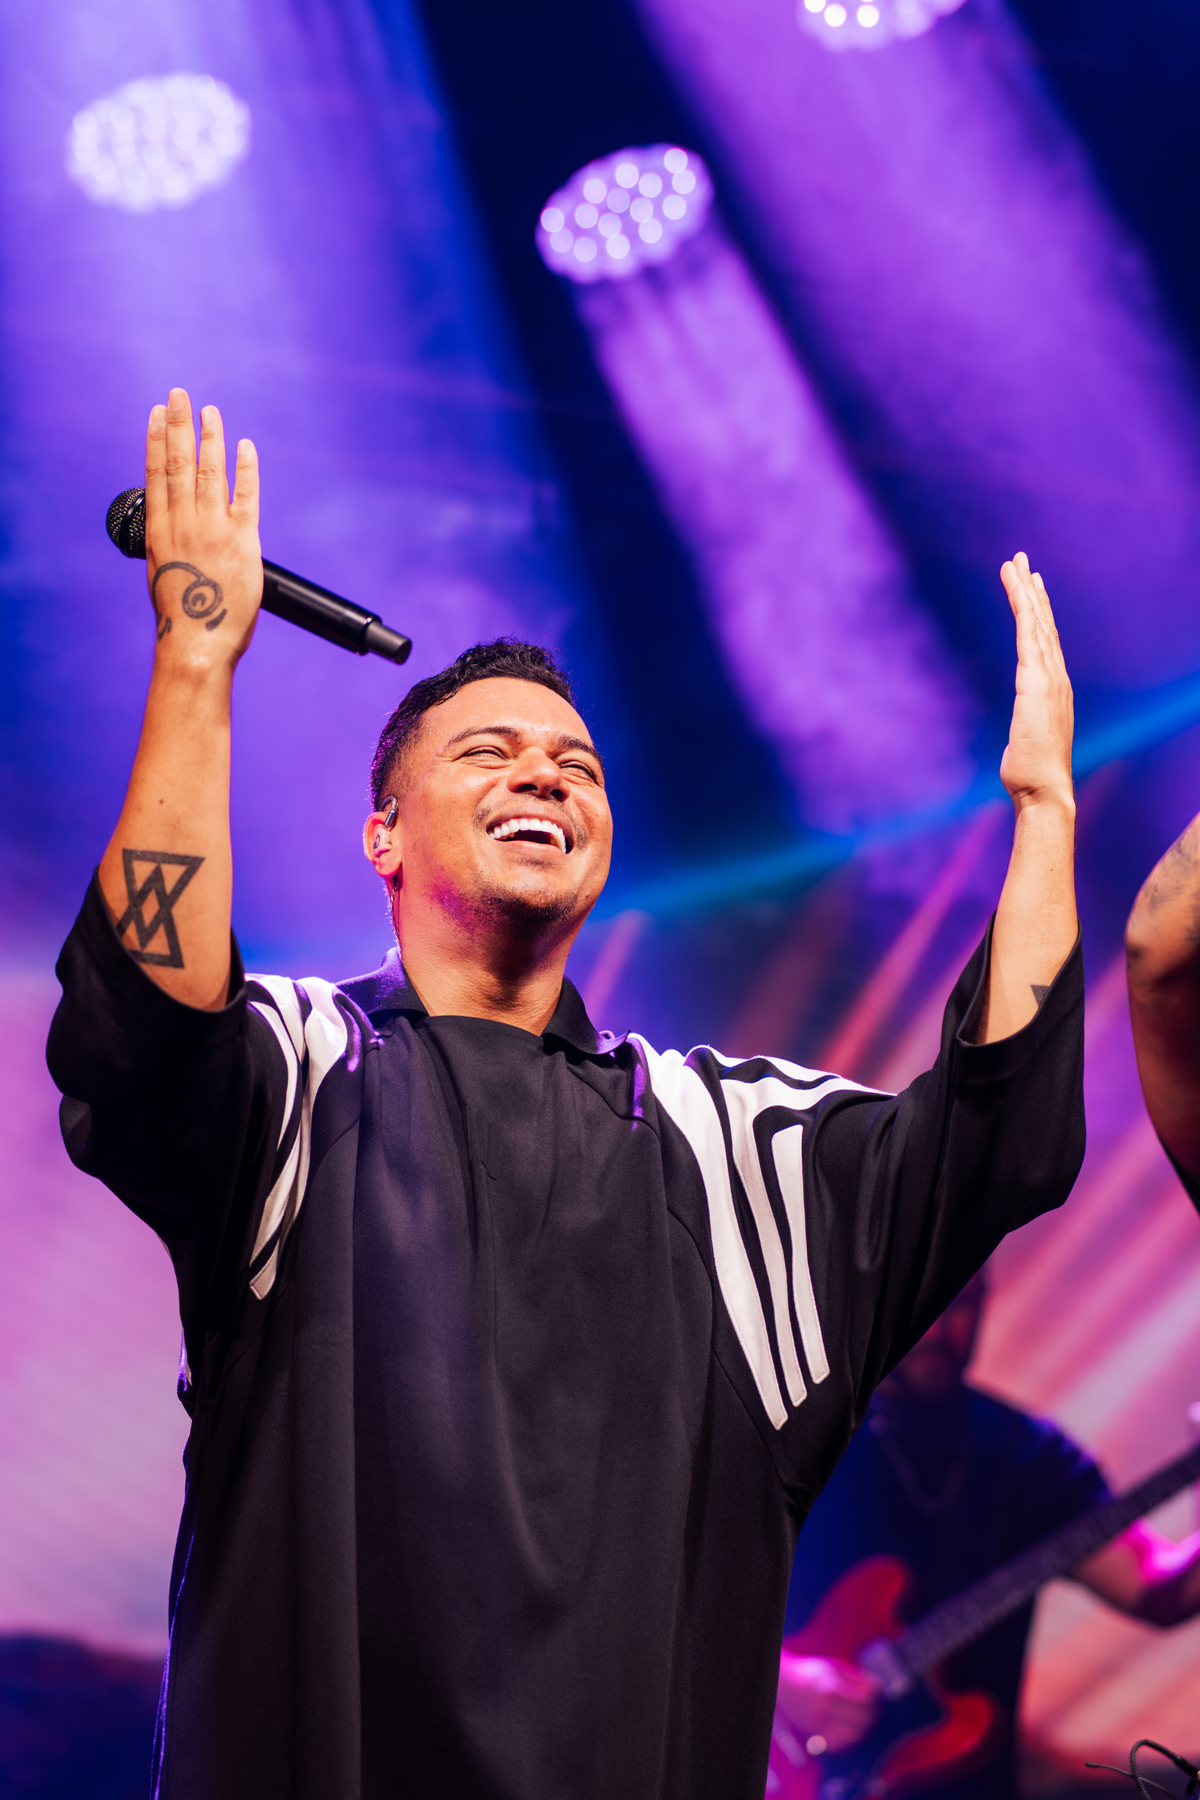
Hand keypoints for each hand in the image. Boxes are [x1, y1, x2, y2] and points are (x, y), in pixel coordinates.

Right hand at [145, 388, 261, 667]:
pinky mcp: (243, 542)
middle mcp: (184, 523)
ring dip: (211, 438)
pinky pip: (246, 496)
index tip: (157, 412)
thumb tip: (170, 525)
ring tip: (210, 411)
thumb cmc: (180, 617)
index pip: (156, 472)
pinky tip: (244, 446)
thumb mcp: (161, 572)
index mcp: (160, 530)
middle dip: (180, 424)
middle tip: (179, 394)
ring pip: (210, 472)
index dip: (157, 438)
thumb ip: (169, 542)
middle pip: (180, 462)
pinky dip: (245, 469)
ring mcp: (213, 529)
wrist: (196, 644)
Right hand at [776, 1653, 879, 1752]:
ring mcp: (820, 1724)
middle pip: (863, 1719)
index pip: (867, 1700)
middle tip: (876, 1706)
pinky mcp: (816, 1734)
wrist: (783, 1683)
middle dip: (875, 1713)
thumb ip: (856, 1678)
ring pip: (854, 1736)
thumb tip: (877, 1689)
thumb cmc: (810, 1672)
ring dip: (865, 1728)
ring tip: (864, 1718)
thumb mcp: (834, 1666)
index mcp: (832, 1688)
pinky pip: (839, 1745)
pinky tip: (850, 1728)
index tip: (877, 1692)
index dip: (877, 1696)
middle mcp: (826, 1709)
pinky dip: (849, 1739)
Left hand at [997, 552, 1073, 813]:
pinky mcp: (1036, 681)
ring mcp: (1049, 678)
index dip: (1038, 612)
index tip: (1030, 587)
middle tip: (1022, 560)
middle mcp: (1056, 677)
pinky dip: (1023, 608)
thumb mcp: (1025, 741)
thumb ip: (1024, 728)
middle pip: (1042, 623)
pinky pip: (1029, 635)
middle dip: (1031, 590)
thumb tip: (1018, 734)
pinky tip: (1017, 588)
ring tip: (1015, 563)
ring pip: (1036, 622)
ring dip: (1024, 590)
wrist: (1044, 789)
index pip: (1045, 642)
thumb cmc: (1032, 774)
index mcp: (1052, 689)